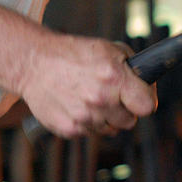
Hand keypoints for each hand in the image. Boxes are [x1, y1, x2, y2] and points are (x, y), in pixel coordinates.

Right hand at [18, 35, 156, 137]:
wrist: (33, 62)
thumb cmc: (73, 54)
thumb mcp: (108, 49)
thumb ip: (133, 67)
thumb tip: (148, 85)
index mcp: (114, 77)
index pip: (147, 106)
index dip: (144, 101)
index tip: (139, 98)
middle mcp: (100, 99)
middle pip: (130, 121)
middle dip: (123, 109)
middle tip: (110, 95)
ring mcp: (84, 117)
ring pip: (109, 129)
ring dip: (104, 117)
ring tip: (88, 97)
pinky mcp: (69, 129)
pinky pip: (89, 133)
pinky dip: (85, 122)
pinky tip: (75, 104)